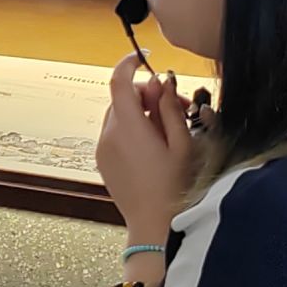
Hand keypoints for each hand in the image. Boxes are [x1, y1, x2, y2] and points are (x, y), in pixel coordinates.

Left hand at [96, 53, 196, 241]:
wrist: (155, 227)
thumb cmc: (174, 190)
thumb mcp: (182, 145)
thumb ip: (169, 109)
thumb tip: (161, 83)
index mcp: (128, 127)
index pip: (119, 81)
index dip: (130, 63)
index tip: (143, 59)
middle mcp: (109, 135)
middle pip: (122, 98)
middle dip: (148, 95)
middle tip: (177, 107)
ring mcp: (103, 149)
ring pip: (119, 116)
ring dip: (140, 113)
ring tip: (169, 130)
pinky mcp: (103, 161)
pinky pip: (115, 134)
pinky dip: (132, 129)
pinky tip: (154, 146)